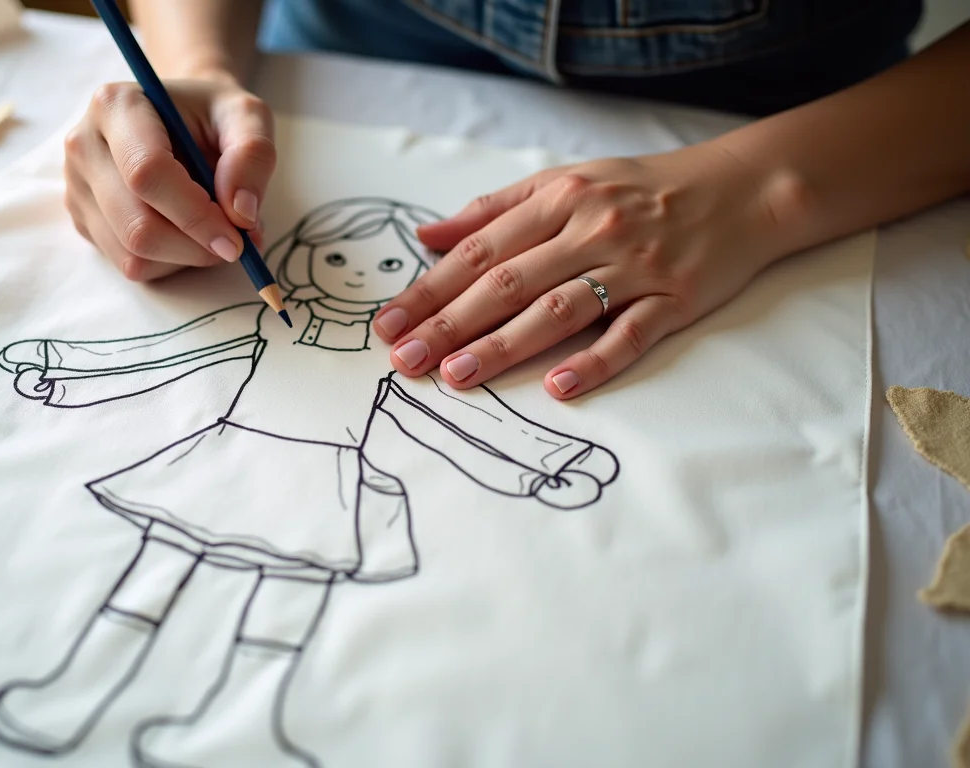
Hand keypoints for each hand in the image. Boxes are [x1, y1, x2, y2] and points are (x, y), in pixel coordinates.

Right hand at [63, 74, 275, 280]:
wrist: (180, 118)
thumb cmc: (211, 115)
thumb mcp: (246, 114)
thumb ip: (252, 154)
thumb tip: (242, 213)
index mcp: (116, 106)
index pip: (147, 173)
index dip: (196, 215)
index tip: (237, 237)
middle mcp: (85, 146)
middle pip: (136, 225)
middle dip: (195, 246)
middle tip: (235, 244)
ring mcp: (78, 187)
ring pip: (132, 254)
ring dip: (186, 258)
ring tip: (214, 231)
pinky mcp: (84, 220)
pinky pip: (129, 264)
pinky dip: (170, 263)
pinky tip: (187, 234)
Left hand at [373, 144, 798, 398]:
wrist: (743, 189)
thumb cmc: (640, 190)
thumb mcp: (564, 182)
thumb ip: (493, 211)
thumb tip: (426, 239)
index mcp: (558, 199)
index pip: (478, 251)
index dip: (429, 289)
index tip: (387, 323)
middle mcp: (591, 230)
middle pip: (507, 283)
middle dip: (449, 324)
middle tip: (405, 360)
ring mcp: (634, 267)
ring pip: (558, 310)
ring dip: (504, 345)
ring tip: (457, 376)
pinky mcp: (675, 300)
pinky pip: (631, 334)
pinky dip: (596, 360)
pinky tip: (561, 387)